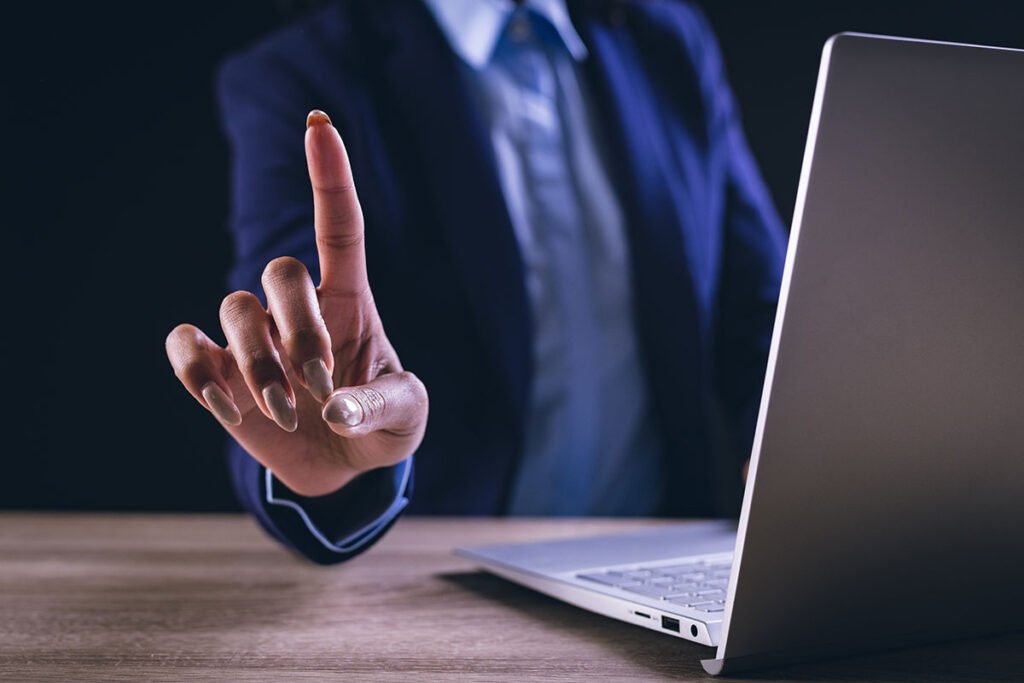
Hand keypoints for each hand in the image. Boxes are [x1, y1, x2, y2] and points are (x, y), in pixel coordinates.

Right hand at [166, 110, 427, 496]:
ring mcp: (254, 338)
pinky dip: (198, 373)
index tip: (319, 125)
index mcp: (351, 304)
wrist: (342, 466)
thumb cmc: (381, 425)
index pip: (339, 229)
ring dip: (257, 364)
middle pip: (280, 271)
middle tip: (319, 385)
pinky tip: (230, 410)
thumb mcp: (406, 418)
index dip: (329, 177)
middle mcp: (298, 310)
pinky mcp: (218, 371)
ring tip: (283, 413)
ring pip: (233, 308)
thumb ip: (383, 407)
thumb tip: (334, 407)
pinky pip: (185, 345)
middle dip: (297, 326)